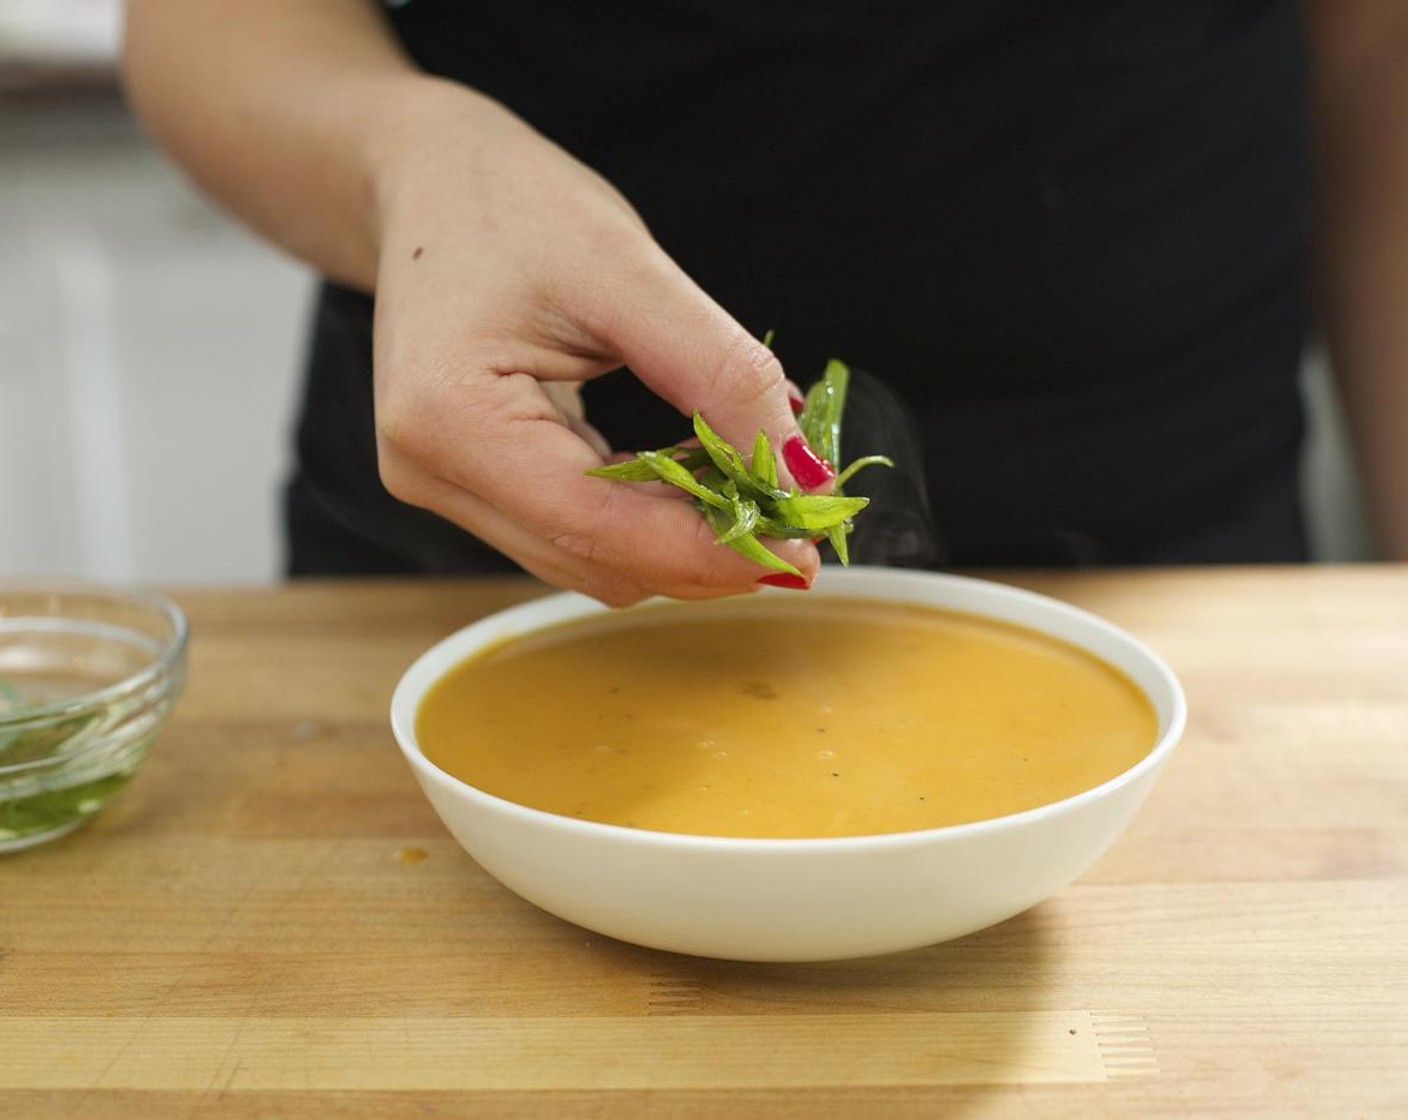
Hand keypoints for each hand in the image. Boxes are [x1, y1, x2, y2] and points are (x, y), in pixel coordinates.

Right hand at [368, 82, 825, 603]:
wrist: (430, 184)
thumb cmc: (513, 205)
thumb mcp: (629, 270)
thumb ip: (719, 373)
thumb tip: (801, 472)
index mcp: (449, 417)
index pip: (597, 525)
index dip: (709, 551)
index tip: (802, 549)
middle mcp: (429, 472)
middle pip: (597, 560)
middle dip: (706, 548)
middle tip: (798, 515)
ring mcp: (443, 487)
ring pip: (592, 559)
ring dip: (683, 538)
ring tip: (754, 483)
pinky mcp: (470, 487)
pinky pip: (578, 531)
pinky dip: (650, 516)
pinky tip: (699, 472)